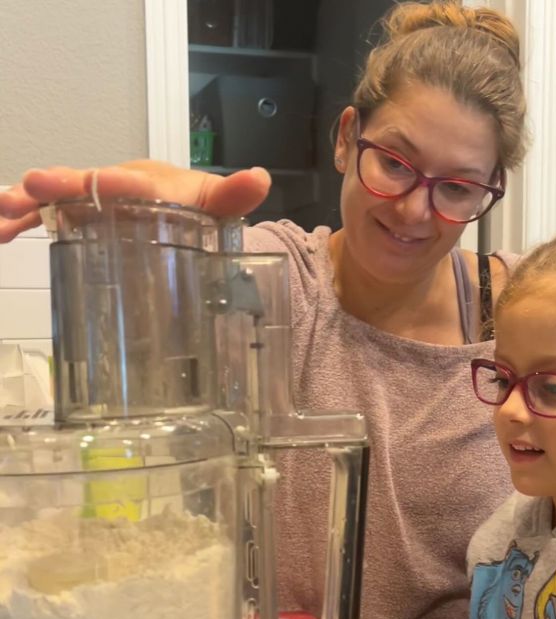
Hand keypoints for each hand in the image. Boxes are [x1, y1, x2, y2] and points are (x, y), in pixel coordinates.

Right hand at [0, 160, 271, 242]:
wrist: (185, 218)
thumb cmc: (198, 211)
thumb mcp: (216, 207)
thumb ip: (232, 196)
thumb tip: (258, 178)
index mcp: (149, 183)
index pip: (132, 181)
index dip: (114, 183)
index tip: (98, 184)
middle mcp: (117, 185)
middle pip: (85, 182)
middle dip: (59, 186)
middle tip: (32, 187)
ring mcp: (96, 200)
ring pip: (59, 196)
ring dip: (28, 204)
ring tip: (3, 214)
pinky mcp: (82, 214)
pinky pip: (49, 214)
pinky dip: (25, 220)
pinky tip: (3, 232)